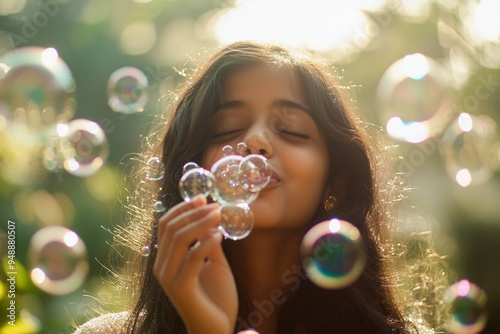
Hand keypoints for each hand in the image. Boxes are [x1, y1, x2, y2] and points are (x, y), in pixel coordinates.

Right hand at [154, 195, 237, 333]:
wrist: (217, 329)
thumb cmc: (216, 297)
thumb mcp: (214, 263)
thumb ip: (208, 243)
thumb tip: (211, 218)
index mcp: (166, 259)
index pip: (166, 225)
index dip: (182, 209)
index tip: (202, 198)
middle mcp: (162, 267)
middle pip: (171, 228)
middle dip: (193, 212)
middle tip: (215, 204)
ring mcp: (169, 278)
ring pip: (179, 239)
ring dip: (201, 222)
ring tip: (220, 214)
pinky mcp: (181, 289)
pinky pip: (193, 258)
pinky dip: (207, 242)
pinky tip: (221, 235)